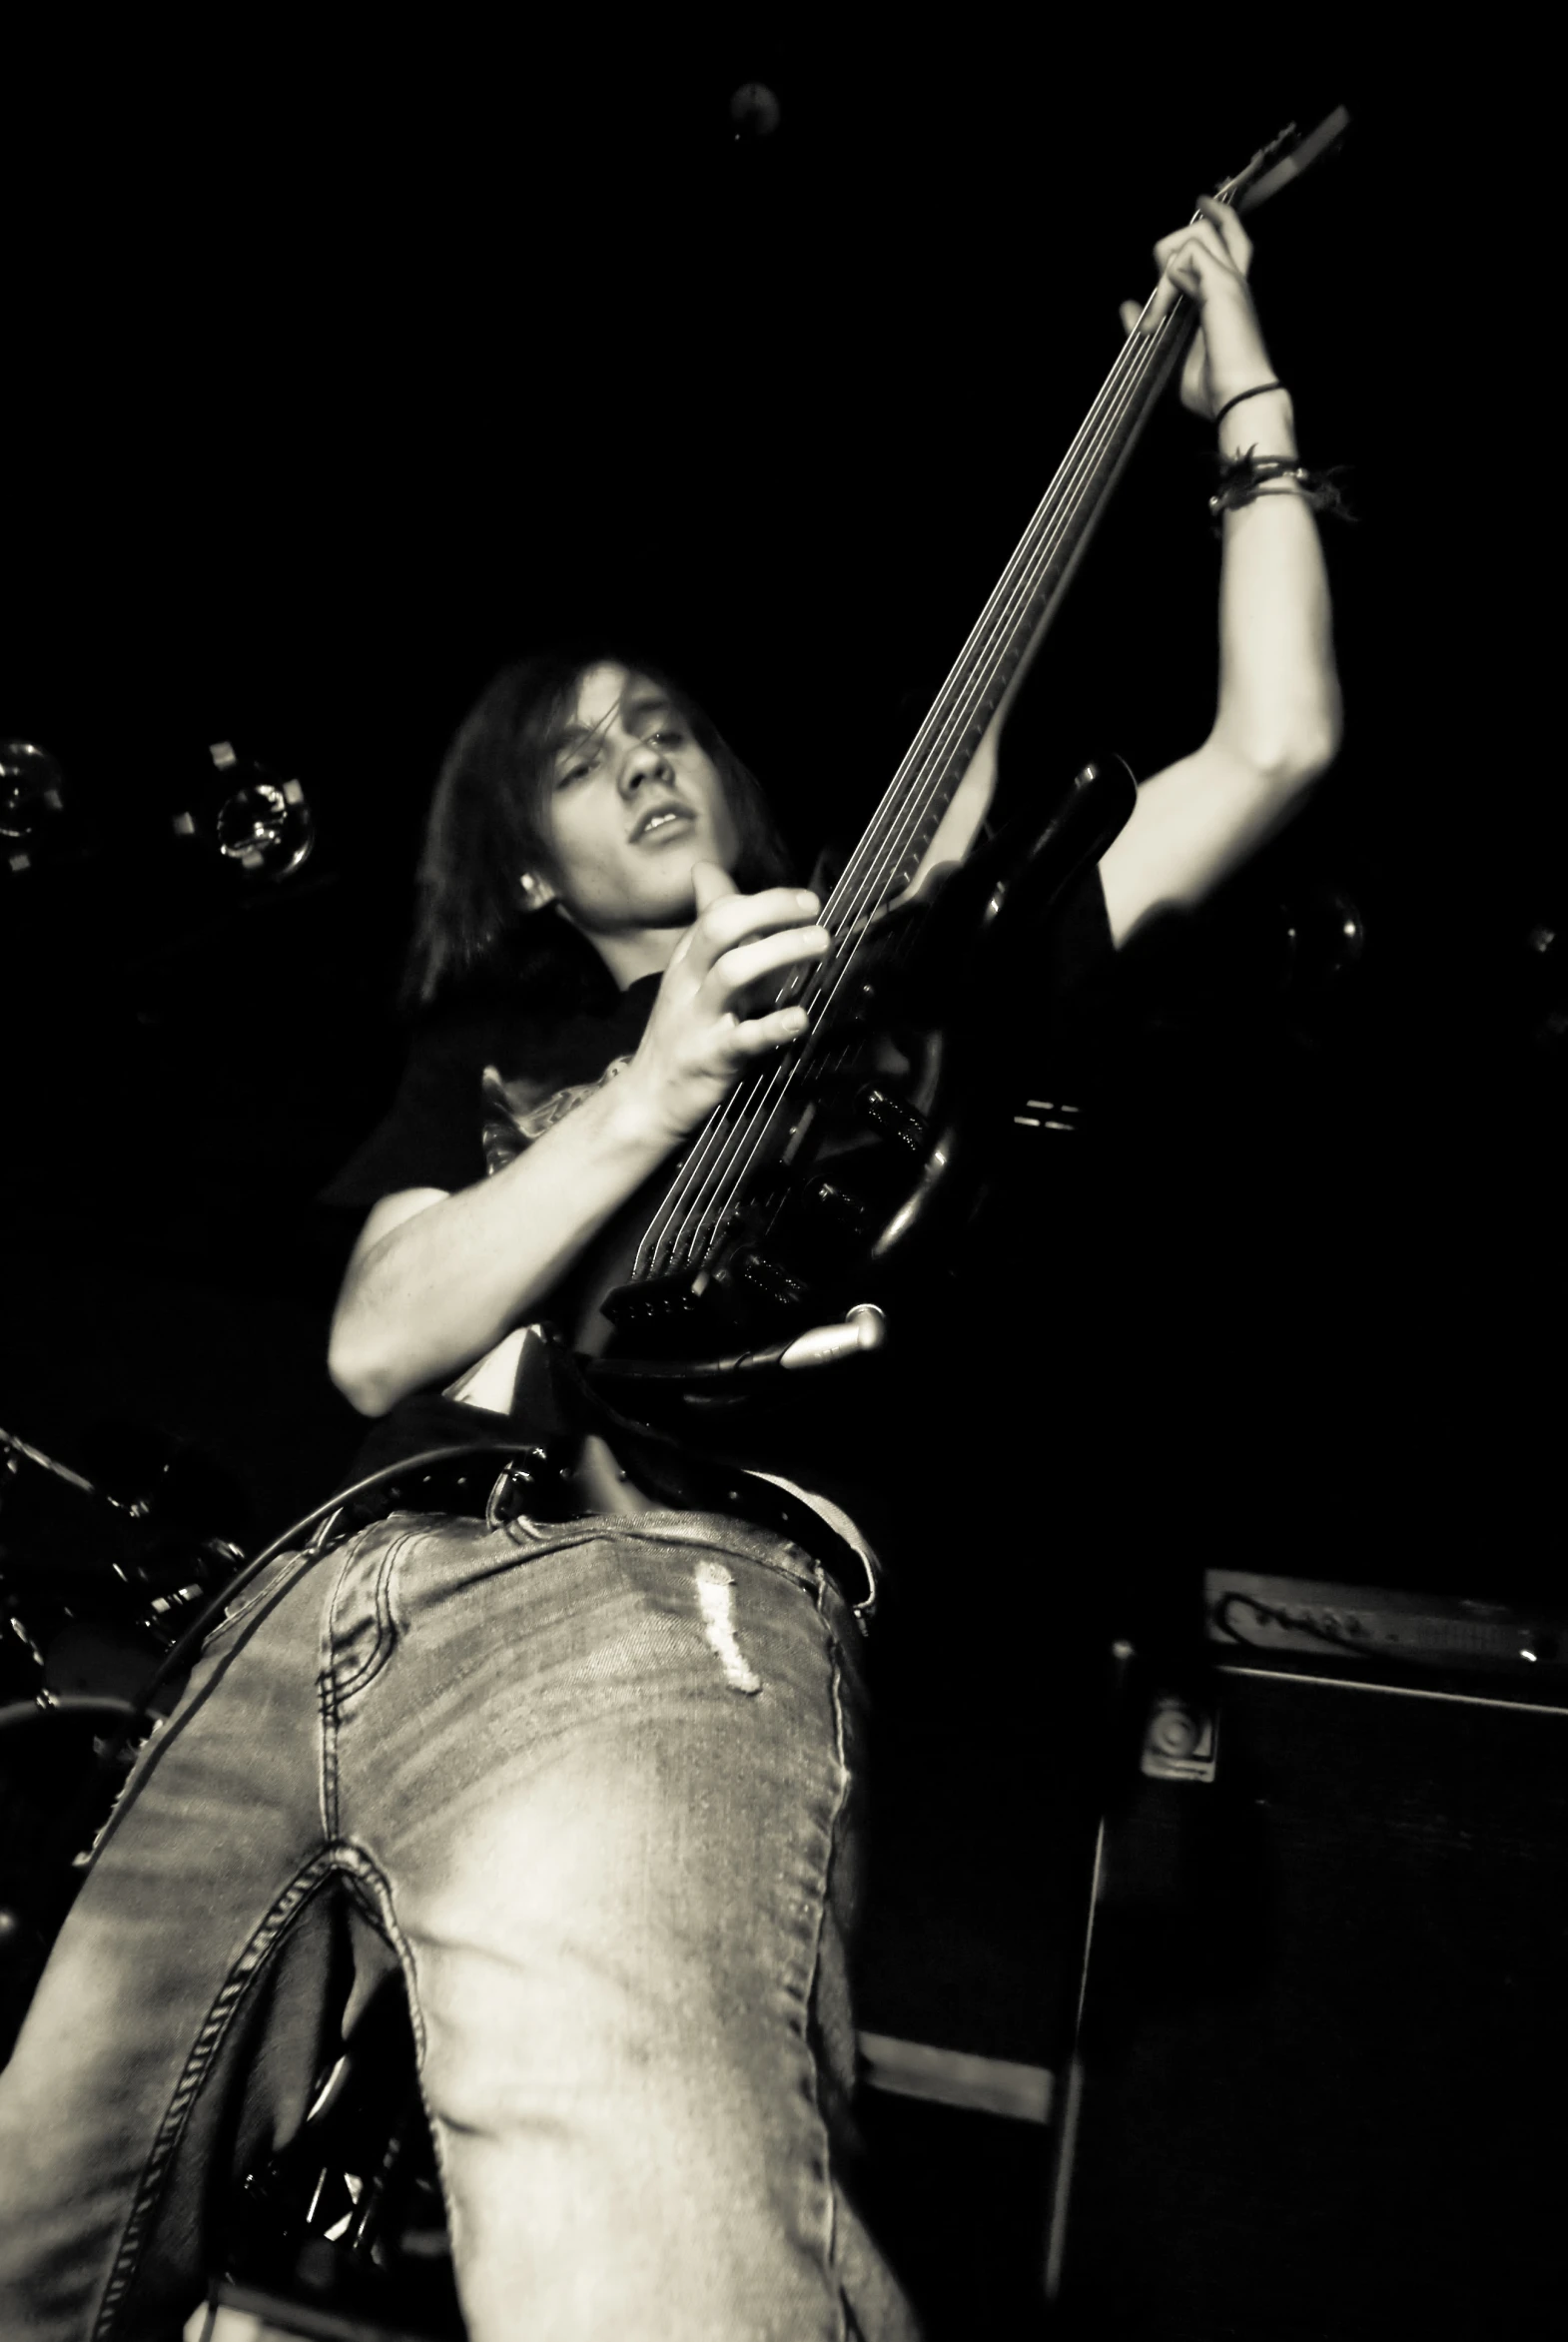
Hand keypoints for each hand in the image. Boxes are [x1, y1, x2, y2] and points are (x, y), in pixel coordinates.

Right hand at [623, 861, 828, 1144]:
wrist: (648, 1098)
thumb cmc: (680, 1032)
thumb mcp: (688, 973)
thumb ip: (708, 923)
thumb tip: (706, 870)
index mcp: (688, 960)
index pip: (720, 912)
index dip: (764, 900)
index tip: (805, 902)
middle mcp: (690, 981)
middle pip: (720, 928)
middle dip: (768, 909)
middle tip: (812, 909)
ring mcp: (699, 1019)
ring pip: (733, 972)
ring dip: (780, 952)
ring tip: (819, 944)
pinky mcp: (711, 1058)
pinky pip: (743, 1038)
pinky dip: (774, 1025)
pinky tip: (801, 1017)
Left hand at [1120, 195, 1275, 420]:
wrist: (1237, 399)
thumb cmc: (1213, 386)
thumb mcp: (1170, 353)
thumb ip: (1150, 325)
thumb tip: (1128, 307)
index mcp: (1230, 294)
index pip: (1231, 238)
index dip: (1217, 216)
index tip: (1200, 202)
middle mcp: (1234, 280)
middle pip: (1215, 227)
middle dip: (1175, 241)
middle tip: (1158, 291)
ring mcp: (1230, 279)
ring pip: (1196, 235)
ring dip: (1165, 268)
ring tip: (1157, 314)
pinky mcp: (1222, 285)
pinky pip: (1187, 257)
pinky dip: (1166, 284)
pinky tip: (1162, 316)